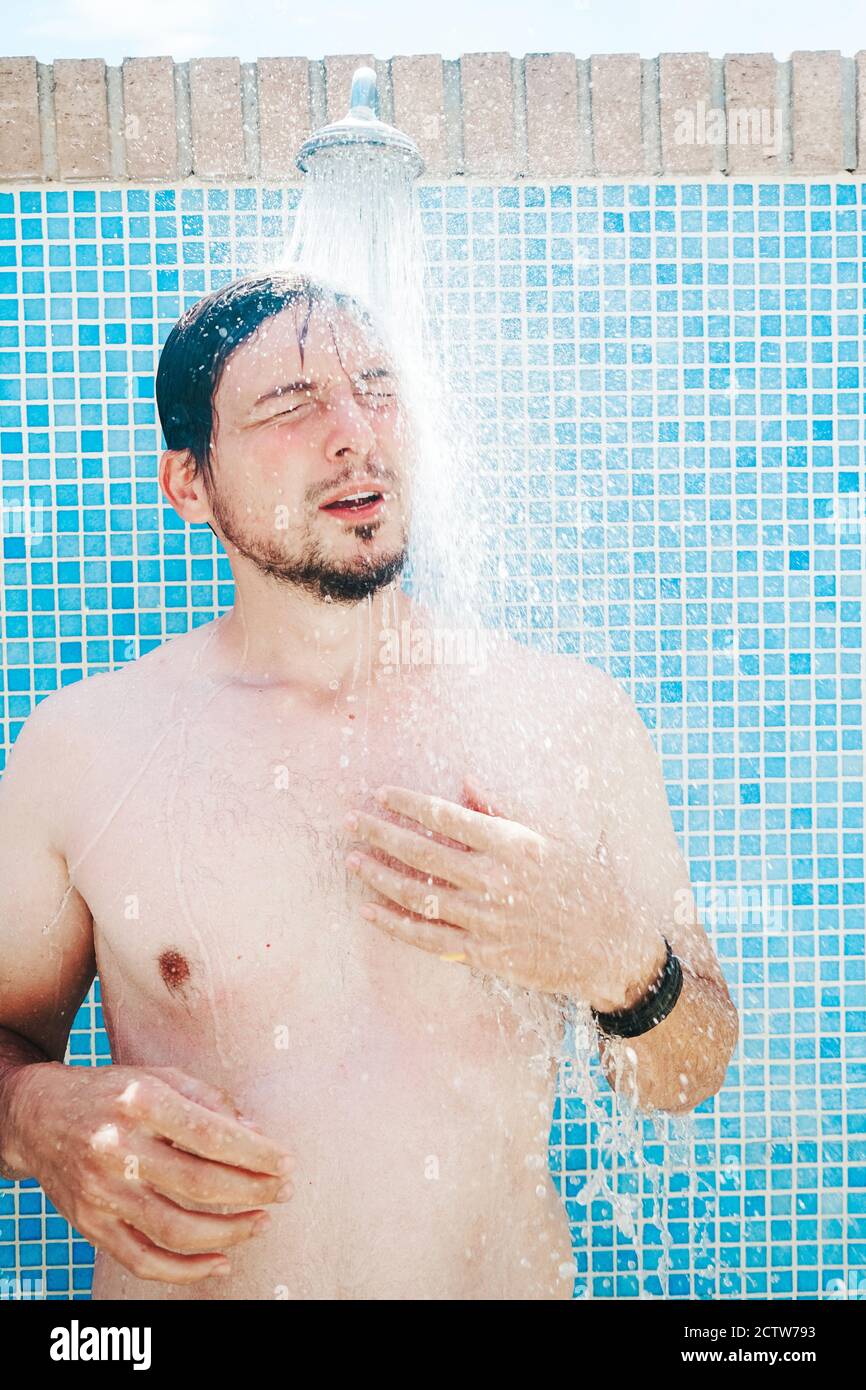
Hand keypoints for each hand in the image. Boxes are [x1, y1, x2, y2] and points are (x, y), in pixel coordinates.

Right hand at [10, 1062, 294, 1284]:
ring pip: (176, 1229)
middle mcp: (117, 1148)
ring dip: (229, 1233)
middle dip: (252, 1193)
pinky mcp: (91, 1225)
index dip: (257, 1154)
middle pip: (199, 1184)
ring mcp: (101, 1192)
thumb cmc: (114, 1093)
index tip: (287, 1163)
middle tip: (283, 1192)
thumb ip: (210, 1101)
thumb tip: (257, 1133)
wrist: (40, 1117)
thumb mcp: (160, 1078)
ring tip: (260, 1222)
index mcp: (140, 1102)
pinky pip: (143, 1260)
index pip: (211, 1135)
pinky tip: (221, 1262)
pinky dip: (187, 1271)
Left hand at [344, 776, 666, 1010]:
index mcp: (514, 845)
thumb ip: (503, 812)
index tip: (381, 793)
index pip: (448, 817)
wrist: (611, 946)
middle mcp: (496, 882)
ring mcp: (488, 921)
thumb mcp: (551, 838)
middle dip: (381, 834)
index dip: (410, 804)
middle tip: (350, 821)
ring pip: (419, 897)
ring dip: (380, 877)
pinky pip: (430, 939)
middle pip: (424, 854)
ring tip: (351, 860)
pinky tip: (370, 910)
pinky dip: (396, 925)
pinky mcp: (485, 954)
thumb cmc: (583, 885)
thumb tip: (465, 783)